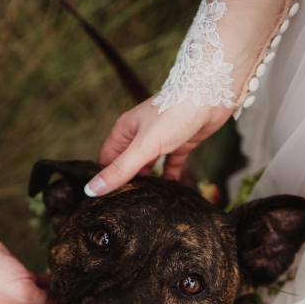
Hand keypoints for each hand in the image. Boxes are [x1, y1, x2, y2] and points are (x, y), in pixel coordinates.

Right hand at [84, 97, 234, 196]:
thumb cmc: (174, 113)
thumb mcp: (144, 146)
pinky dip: (169, 178)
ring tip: (148, 205)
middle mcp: (140, 135)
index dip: (105, 179)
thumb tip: (92, 190)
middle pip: (127, 165)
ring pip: (149, 167)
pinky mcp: (180, 144)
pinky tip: (170, 193)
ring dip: (149, 183)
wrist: (212, 94)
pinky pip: (171, 165)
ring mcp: (161, 140)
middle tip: (127, 209)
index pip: (106, 160)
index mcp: (125, 131)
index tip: (106, 202)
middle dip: (128, 184)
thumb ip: (120, 170)